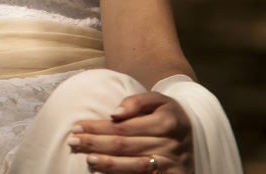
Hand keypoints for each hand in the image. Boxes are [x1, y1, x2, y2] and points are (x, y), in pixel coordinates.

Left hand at [68, 92, 192, 172]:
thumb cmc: (168, 114)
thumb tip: (114, 114)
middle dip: (95, 144)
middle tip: (72, 142)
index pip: (123, 127)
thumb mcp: (158, 100)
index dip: (98, 128)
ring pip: (134, 166)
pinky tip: (106, 173)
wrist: (195, 134)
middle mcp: (170, 144)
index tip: (76, 127)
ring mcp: (172, 164)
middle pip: (124, 145)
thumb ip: (136, 102)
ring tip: (88, 159)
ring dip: (108, 164)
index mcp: (166, 121)